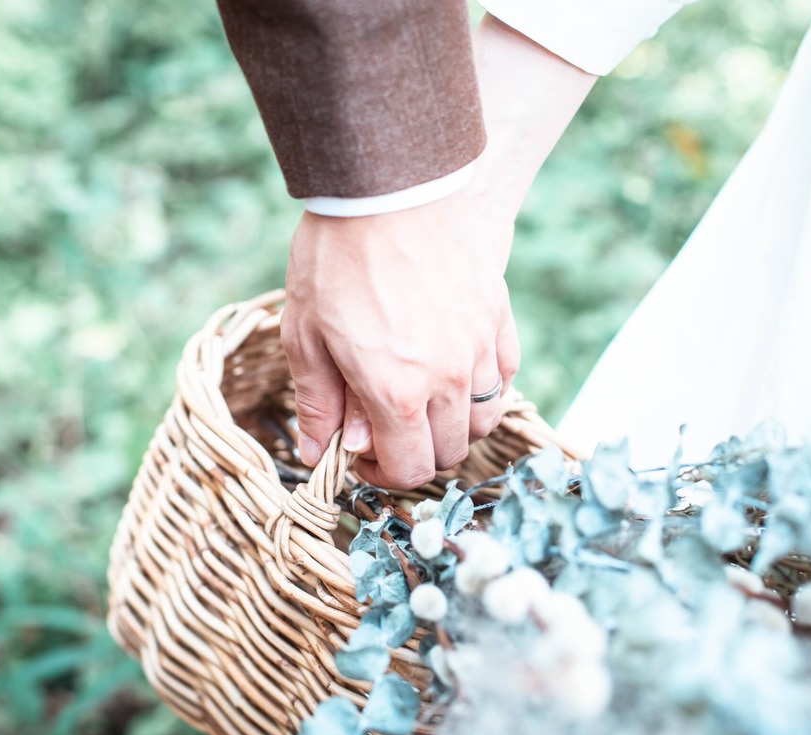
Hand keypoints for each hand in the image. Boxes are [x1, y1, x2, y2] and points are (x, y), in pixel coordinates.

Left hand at [282, 15, 597, 488]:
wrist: (387, 185)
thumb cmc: (336, 257)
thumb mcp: (305, 333)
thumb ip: (318, 402)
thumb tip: (317, 454)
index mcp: (395, 391)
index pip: (410, 468)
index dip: (383, 475)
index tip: (362, 455)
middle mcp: (447, 378)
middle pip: (450, 450)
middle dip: (417, 450)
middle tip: (386, 426)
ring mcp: (479, 347)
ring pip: (484, 417)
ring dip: (454, 423)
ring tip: (423, 399)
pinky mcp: (497, 315)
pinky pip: (505, 373)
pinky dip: (484, 385)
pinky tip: (456, 367)